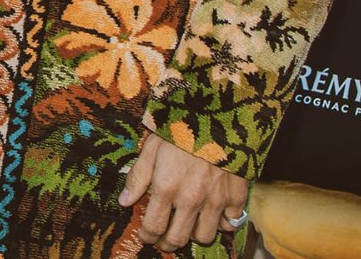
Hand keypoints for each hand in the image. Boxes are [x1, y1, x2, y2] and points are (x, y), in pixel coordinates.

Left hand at [121, 130, 246, 249]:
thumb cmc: (181, 128)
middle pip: (178, 239)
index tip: (146, 237)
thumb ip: (138, 177)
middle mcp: (191, 199)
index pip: (154, 227)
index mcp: (166, 188)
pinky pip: (230, 223)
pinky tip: (214, 214)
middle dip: (168, 244)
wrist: (218, 115)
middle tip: (164, 241)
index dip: (148, 237)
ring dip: (194, 235)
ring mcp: (215, 200)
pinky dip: (222, 223)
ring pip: (205, 236)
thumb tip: (124, 201)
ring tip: (188, 226)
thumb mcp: (152, 147)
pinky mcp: (236, 196)